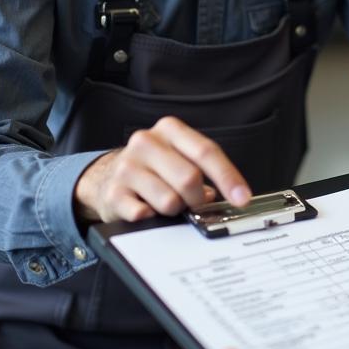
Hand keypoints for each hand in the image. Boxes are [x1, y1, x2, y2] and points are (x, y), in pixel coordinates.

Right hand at [73, 115, 251, 223]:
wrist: (106, 176)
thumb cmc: (153, 167)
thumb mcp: (178, 157)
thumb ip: (203, 171)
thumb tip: (224, 196)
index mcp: (170, 130)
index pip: (206, 152)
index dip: (228, 177)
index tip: (242, 198)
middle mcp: (146, 142)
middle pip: (189, 178)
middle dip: (197, 198)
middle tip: (193, 203)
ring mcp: (127, 167)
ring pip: (169, 201)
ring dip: (174, 210)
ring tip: (166, 202)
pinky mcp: (113, 192)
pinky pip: (144, 214)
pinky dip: (152, 218)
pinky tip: (147, 208)